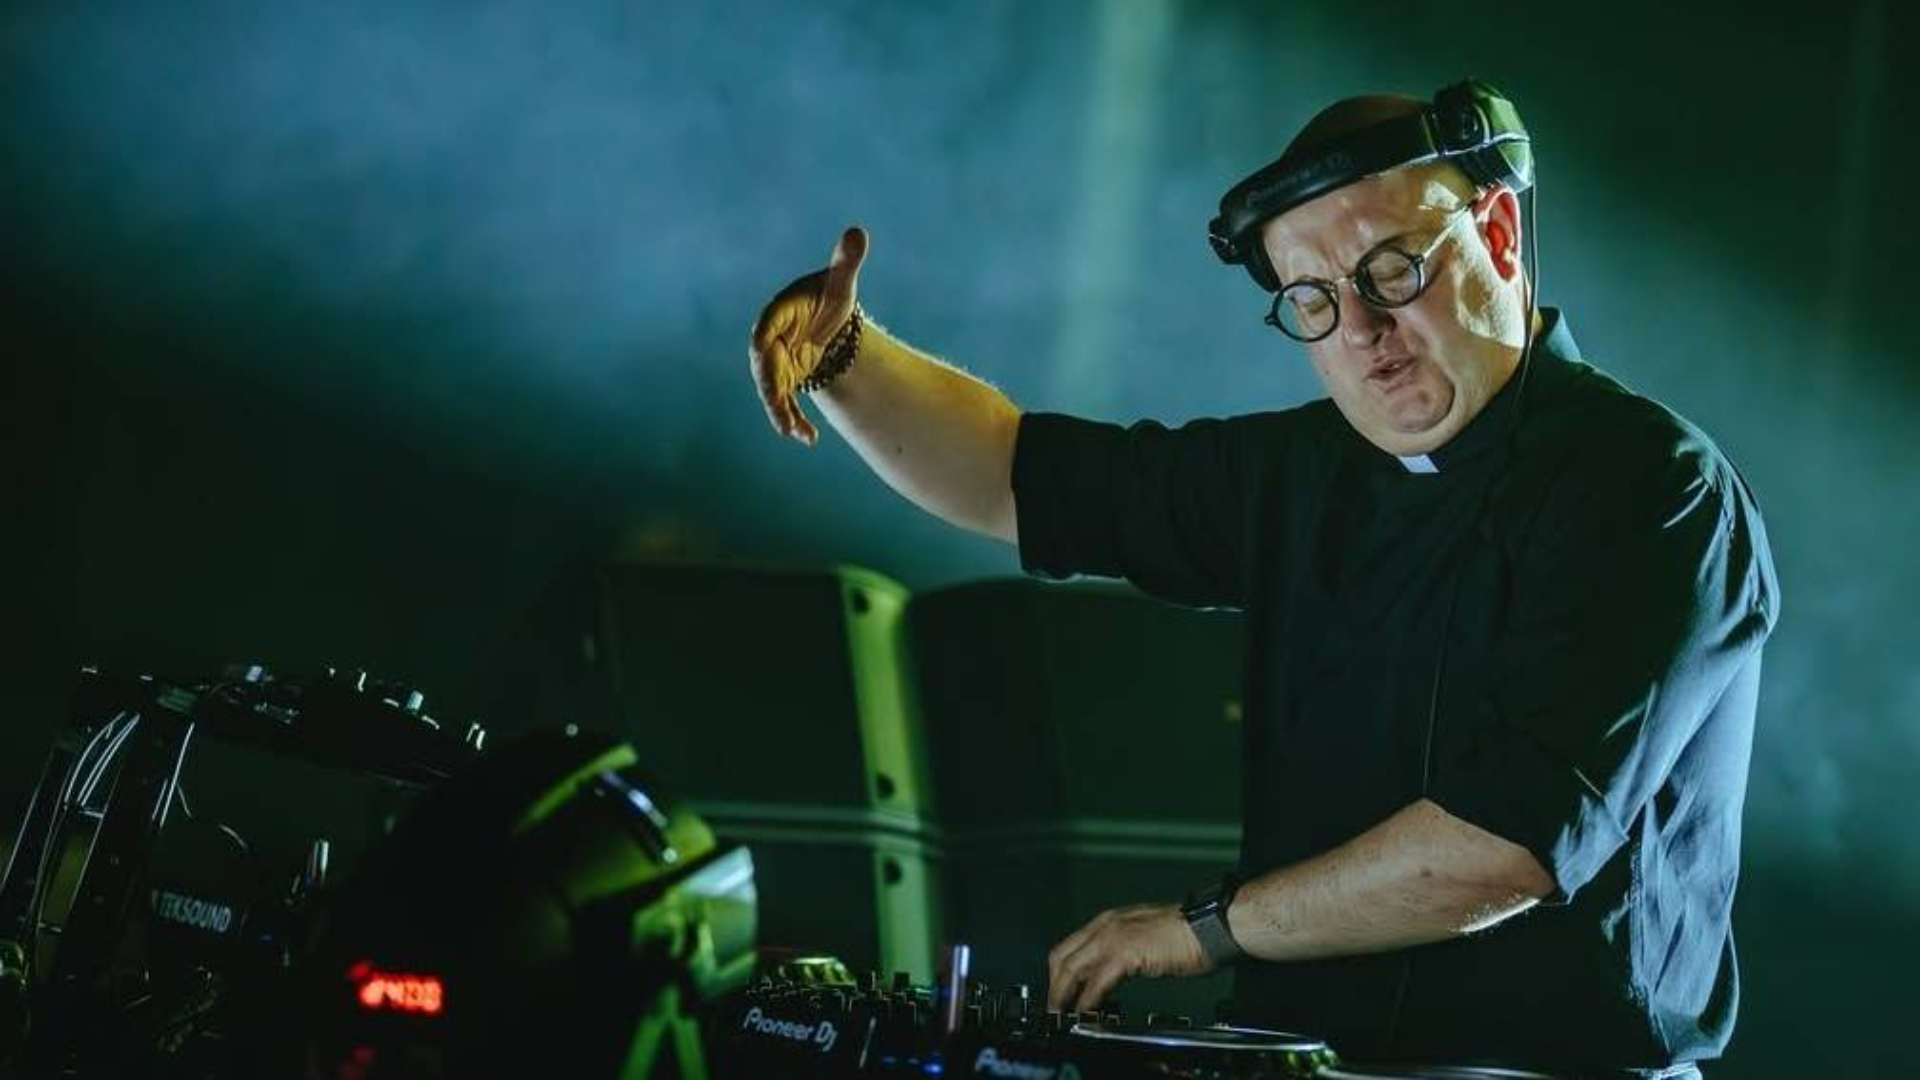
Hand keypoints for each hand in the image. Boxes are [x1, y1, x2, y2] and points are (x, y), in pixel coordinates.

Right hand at [748, 225, 868, 445]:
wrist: (828, 323)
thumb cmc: (829, 297)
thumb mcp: (840, 281)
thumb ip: (845, 262)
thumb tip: (858, 233)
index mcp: (779, 312)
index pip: (768, 324)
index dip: (766, 336)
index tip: (763, 347)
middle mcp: (771, 341)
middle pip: (765, 365)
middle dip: (770, 385)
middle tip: (777, 403)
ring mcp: (776, 364)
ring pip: (772, 390)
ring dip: (781, 411)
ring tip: (793, 432)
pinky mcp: (784, 382)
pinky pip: (785, 403)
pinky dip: (793, 420)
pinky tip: (807, 438)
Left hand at [1045, 902, 1212, 1013]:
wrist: (1209, 926)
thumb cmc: (1187, 932)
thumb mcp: (1144, 936)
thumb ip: (1123, 950)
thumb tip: (1111, 973)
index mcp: (1110, 920)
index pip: (1070, 946)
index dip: (1059, 973)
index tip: (1060, 991)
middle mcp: (1106, 925)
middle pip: (1062, 958)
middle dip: (1055, 986)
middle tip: (1056, 1008)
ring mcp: (1113, 938)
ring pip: (1072, 969)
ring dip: (1064, 995)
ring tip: (1064, 1015)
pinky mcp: (1125, 953)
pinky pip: (1096, 982)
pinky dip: (1087, 1000)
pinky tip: (1086, 1012)